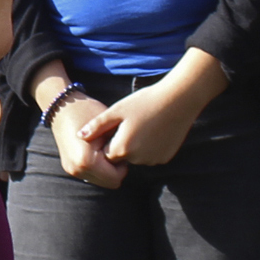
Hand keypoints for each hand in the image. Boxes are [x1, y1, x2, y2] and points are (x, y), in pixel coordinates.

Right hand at [41, 87, 121, 186]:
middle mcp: (77, 170)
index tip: (121, 148)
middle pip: (110, 183)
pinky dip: (98, 168)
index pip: (117, 177)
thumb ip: (120, 146)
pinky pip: (92, 175)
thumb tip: (130, 158)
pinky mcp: (69, 168)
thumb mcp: (108, 126)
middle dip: (116, 170)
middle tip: (115, 150)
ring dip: (107, 170)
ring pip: (101, 181)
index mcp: (87, 161)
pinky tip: (97, 152)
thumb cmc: (88, 112)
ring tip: (105, 150)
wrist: (63, 107)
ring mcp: (72, 170)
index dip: (123, 164)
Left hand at [80, 77, 212, 169]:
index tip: (118, 123)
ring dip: (137, 146)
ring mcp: (153, 160)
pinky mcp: (165, 158)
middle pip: (122, 156)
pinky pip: (151, 156)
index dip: (109, 138)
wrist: (179, 100)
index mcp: (122, 148)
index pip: (106, 152)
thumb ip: (97, 126)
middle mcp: (137, 160)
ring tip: (144, 123)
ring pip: (137, 157)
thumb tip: (80, 136)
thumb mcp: (117, 110)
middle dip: (123, 143)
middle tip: (133, 122)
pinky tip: (155, 129)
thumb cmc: (145, 102)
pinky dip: (150, 146)